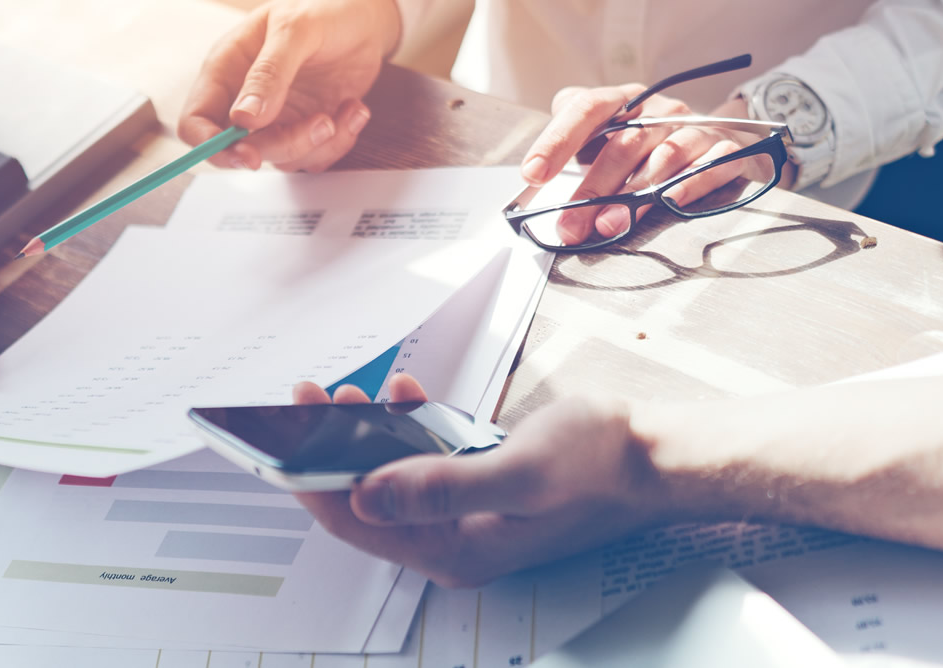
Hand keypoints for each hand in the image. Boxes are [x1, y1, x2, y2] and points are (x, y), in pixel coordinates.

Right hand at [179, 0, 398, 171]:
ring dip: (320, 144)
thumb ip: (269, 72)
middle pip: (242, 149)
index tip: (247, 155)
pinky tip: (353, 109)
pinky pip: (314, 158)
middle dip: (285, 144)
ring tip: (347, 108)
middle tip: (322, 122)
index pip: (196, 120)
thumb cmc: (323, 8)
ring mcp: (277, 116)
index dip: (212, 146)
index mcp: (228, 69)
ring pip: (283, 158)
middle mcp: (246, 98)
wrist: (363, 13)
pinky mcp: (306, 127)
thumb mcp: (295, 28)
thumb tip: (244, 118)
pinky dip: (340, 141)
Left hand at [290, 376, 680, 587]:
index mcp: (455, 549)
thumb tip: (366, 494)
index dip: (312, 481)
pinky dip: (409, 429)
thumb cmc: (602, 465)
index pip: (358, 523)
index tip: (285, 437)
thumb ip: (438, 486)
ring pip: (393, 478)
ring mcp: (469, 516)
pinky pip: (426, 463)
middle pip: (367, 501)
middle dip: (331, 451)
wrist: (657, 457)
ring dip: (368, 435)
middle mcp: (455, 541)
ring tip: (349, 393)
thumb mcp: (517, 472)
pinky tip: (408, 397)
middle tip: (309, 400)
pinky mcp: (483, 490)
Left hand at [521, 87, 764, 245]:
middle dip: (592, 189)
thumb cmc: (652, 142)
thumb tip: (535, 178)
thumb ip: (576, 147)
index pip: (587, 108)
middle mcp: (659, 111)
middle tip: (569, 226)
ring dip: (634, 195)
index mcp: (625, 101)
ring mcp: (695, 129)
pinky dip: (691, 184)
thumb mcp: (611, 134)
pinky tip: (670, 202)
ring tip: (608, 226)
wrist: (725, 134)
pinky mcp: (727, 150)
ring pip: (663, 158)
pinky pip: (711, 165)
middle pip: (622, 144)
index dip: (557, 140)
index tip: (533, 174)